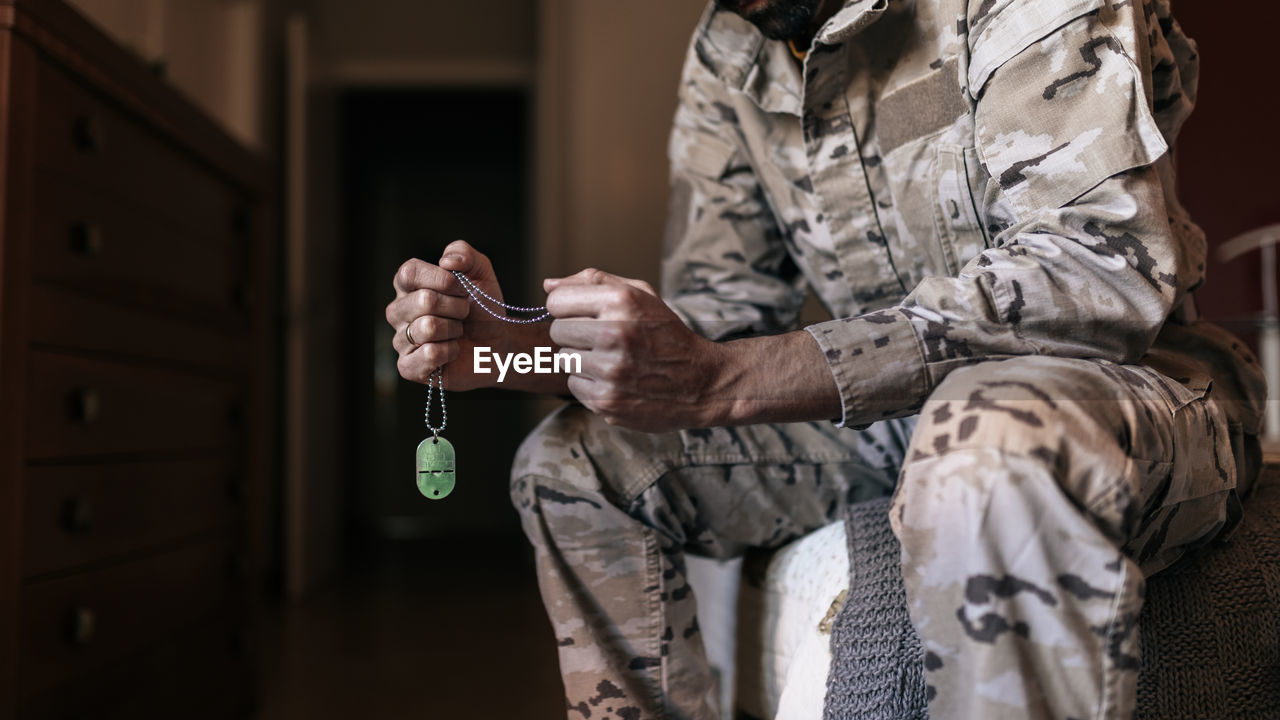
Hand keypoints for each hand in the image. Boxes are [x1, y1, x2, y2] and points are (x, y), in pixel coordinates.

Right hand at [386, 240, 510, 390]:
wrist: (498, 343)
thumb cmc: (482, 308)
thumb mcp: (481, 272)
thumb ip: (464, 253)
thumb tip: (446, 261)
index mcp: (408, 285)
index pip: (409, 272)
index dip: (441, 279)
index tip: (462, 287)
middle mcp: (398, 311)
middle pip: (423, 300)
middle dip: (457, 307)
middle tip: (464, 313)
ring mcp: (401, 339)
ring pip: (427, 327)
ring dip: (455, 329)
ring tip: (458, 332)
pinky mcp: (408, 366)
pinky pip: (428, 355)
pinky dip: (450, 351)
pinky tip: (453, 350)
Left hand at [545, 268, 725, 430]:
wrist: (701, 382)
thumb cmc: (666, 334)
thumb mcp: (640, 295)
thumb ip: (593, 282)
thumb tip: (547, 284)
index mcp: (621, 301)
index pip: (557, 301)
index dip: (568, 308)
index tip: (584, 315)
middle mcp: (615, 334)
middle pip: (556, 331)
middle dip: (575, 334)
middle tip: (602, 340)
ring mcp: (610, 371)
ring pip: (564, 359)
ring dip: (582, 360)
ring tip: (612, 360)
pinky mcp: (606, 400)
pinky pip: (574, 385)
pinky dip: (590, 383)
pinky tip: (616, 379)